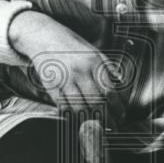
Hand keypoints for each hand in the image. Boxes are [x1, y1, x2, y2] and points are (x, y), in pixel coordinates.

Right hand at [10, 10, 125, 126]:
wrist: (42, 35)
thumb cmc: (69, 43)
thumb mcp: (93, 49)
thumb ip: (107, 66)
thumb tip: (120, 82)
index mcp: (93, 62)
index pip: (110, 90)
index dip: (117, 107)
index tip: (121, 116)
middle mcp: (80, 71)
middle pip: (96, 102)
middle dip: (107, 118)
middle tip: (112, 126)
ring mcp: (64, 79)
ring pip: (79, 107)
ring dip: (89, 120)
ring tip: (96, 126)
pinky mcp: (50, 85)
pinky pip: (63, 106)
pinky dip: (71, 115)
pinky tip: (78, 119)